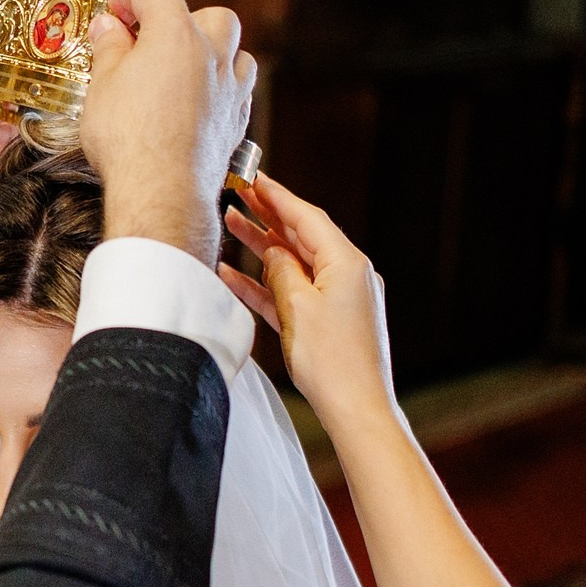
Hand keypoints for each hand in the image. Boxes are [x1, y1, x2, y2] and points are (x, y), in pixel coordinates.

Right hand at [81, 0, 257, 262]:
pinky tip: (196, 105)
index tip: (112, 18)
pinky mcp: (238, 122)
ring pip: (235, 51)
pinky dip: (220, 88)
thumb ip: (109, 49)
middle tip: (148, 46)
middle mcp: (212, 53)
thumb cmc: (128, 139)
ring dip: (210, 53)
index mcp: (176, 33)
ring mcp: (231, 88)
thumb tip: (109, 28)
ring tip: (179, 74)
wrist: (163, 194)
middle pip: (207, 14)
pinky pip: (238, 90)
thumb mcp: (102, 86)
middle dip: (178, 21)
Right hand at [218, 173, 395, 431]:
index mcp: (347, 263)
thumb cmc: (333, 362)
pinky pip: (292, 294)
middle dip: (267, 217)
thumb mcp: (298, 308)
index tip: (254, 178)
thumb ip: (281, 272)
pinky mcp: (327, 322)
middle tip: (237, 195)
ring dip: (262, 248)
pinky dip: (266, 285)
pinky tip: (234, 277)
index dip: (277, 196)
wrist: (355, 408)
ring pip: (293, 265)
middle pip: (300, 237)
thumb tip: (273, 253)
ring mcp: (338, 299)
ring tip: (230, 226)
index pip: (307, 217)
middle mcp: (347, 276)